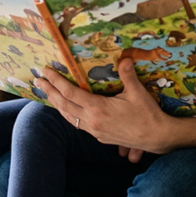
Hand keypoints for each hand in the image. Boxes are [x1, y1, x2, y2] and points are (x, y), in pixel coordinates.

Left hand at [39, 59, 177, 154]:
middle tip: (38, 81)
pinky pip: (78, 124)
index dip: (56, 82)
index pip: (70, 93)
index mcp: (98, 109)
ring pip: (69, 117)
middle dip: (50, 92)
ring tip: (48, 94)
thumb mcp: (137, 92)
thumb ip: (127, 75)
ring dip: (57, 104)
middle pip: (64, 105)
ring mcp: (94, 131)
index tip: (45, 72)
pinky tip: (66, 109)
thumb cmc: (148, 115)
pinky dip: (68, 114)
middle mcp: (92, 121)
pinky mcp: (99, 137)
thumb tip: (123, 58)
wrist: (157, 138)